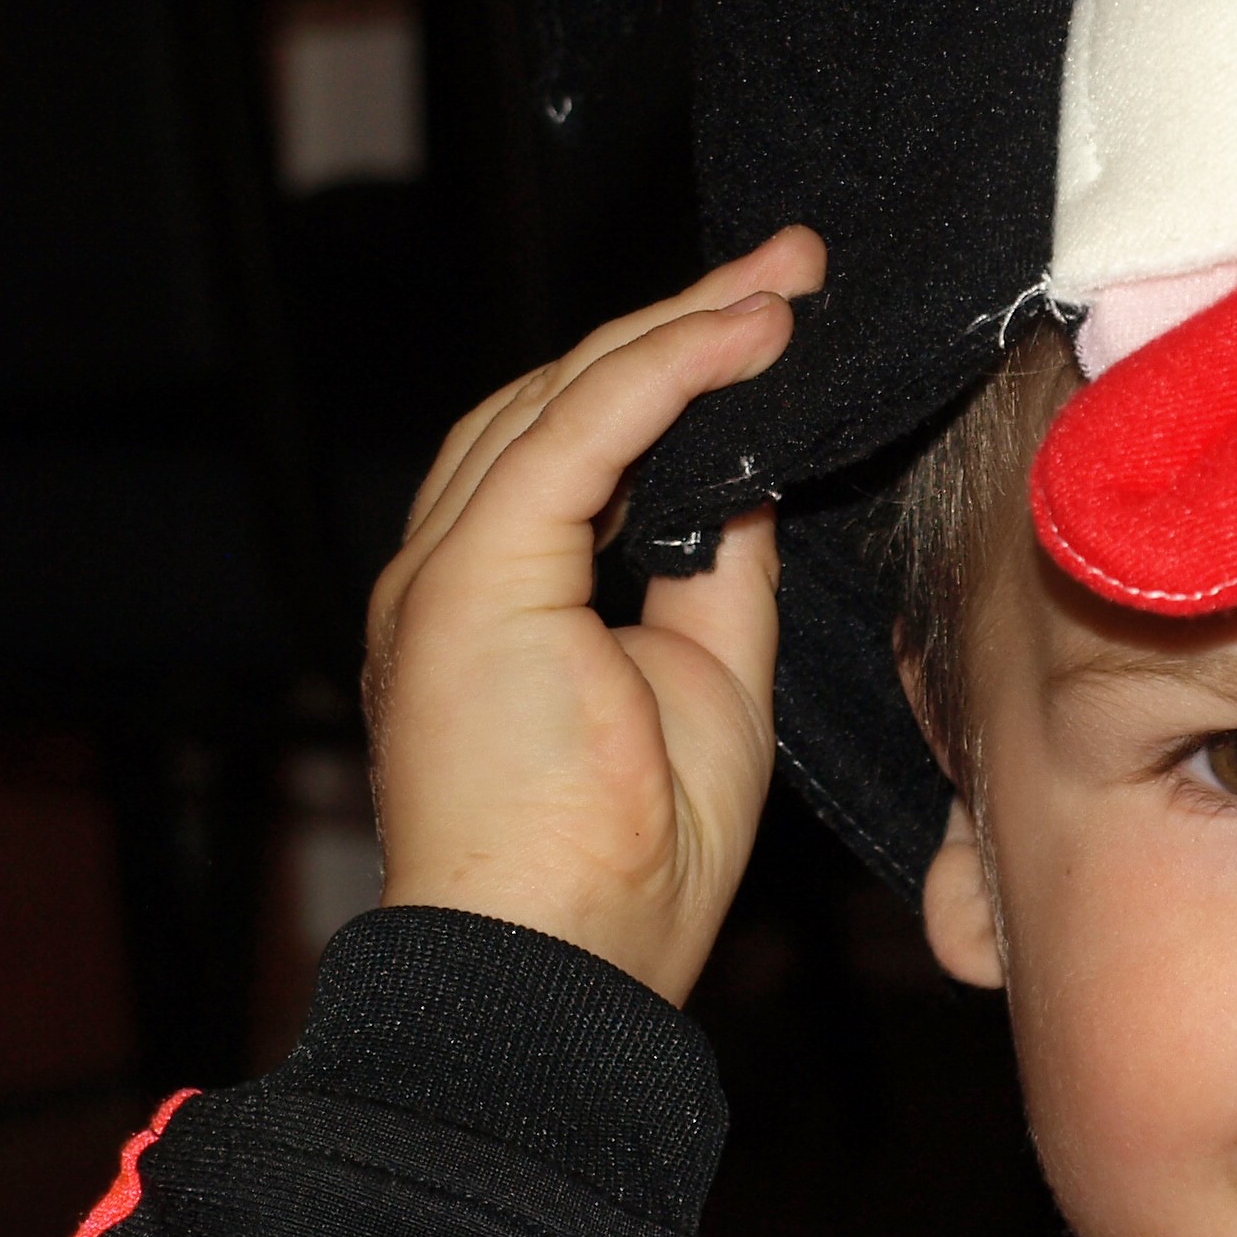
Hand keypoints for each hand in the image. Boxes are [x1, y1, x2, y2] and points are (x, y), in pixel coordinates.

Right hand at [364, 228, 825, 1001]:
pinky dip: (666, 371)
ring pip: (564, 398)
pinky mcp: (471, 575)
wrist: (562, 966)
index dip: (678, 376)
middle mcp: (452, 570)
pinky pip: (576, 434)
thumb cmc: (630, 862)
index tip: (775, 325)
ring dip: (682, 328)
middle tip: (790, 270)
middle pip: (565, 402)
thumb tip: (751, 480)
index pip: (583, 449)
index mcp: (498, 600)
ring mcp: (447, 569)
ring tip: (780, 285)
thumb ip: (714, 571)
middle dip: (684, 324)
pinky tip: (745, 332)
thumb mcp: (708, 680)